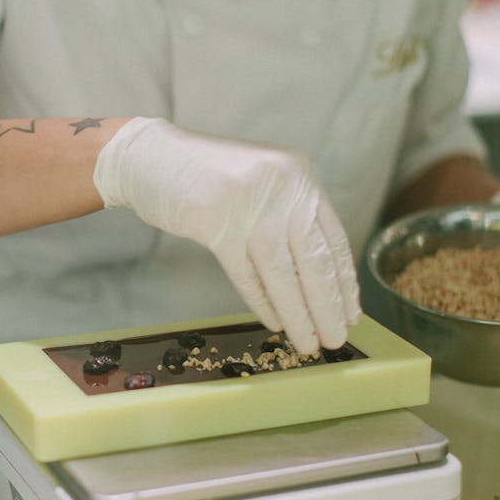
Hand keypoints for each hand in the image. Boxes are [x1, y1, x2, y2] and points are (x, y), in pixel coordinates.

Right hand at [93, 118, 360, 354]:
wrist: (148, 157)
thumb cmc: (204, 175)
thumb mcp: (260, 182)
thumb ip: (287, 214)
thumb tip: (316, 276)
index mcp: (298, 176)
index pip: (332, 238)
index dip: (344, 281)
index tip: (351, 313)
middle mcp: (281, 186)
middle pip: (313, 260)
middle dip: (327, 306)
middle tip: (337, 340)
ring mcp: (249, 204)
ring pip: (283, 274)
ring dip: (299, 314)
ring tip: (308, 343)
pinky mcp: (216, 222)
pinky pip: (246, 273)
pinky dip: (262, 301)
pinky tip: (275, 322)